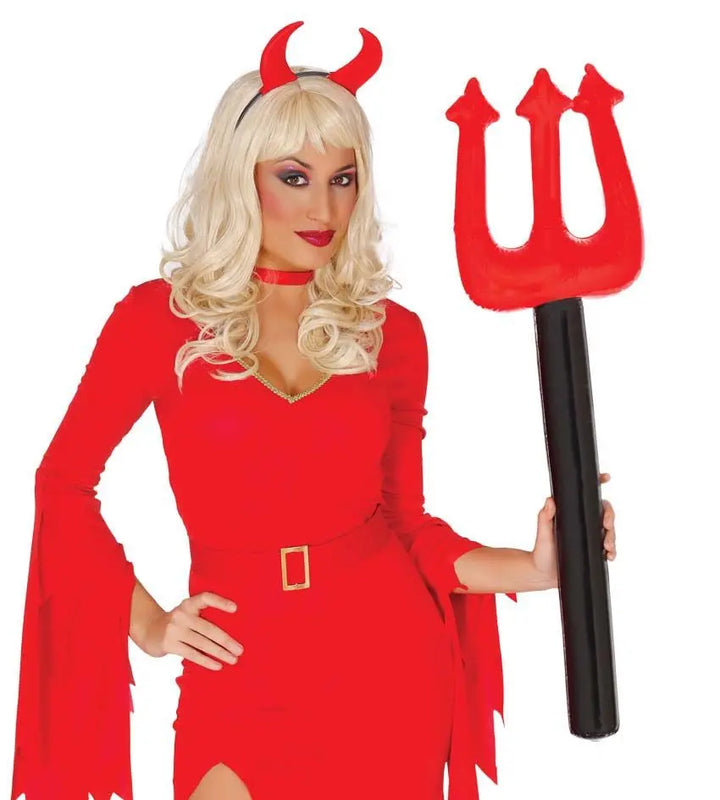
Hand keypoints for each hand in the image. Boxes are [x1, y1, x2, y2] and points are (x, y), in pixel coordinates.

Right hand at [139, 591, 244, 669]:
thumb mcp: (187, 613)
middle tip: (240, 650)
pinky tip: (218, 665)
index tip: (235, 609)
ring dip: (220, 653)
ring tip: (233, 659)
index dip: (220, 602)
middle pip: (208, 628)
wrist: (148, 630)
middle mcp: (181, 614)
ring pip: (202, 643)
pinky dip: (206, 661)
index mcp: (188, 604)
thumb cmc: (177, 623)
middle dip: (226, 640)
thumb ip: (202, 616)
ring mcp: (174, 629)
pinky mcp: (169, 644)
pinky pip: (192, 654)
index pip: (206, 598)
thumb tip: (232, 628)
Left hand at [532, 472, 617, 587]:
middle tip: (607, 526)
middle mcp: (583, 521)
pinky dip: (612, 550)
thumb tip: (550, 500)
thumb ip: (545, 517)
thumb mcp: (543, 533)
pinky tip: (609, 555)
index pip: (586, 496)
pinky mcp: (594, 549)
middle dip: (610, 517)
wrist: (544, 573)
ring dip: (612, 537)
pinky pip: (608, 547)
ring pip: (609, 530)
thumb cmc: (541, 550)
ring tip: (607, 547)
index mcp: (571, 512)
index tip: (606, 477)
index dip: (597, 484)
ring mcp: (590, 535)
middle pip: (604, 512)